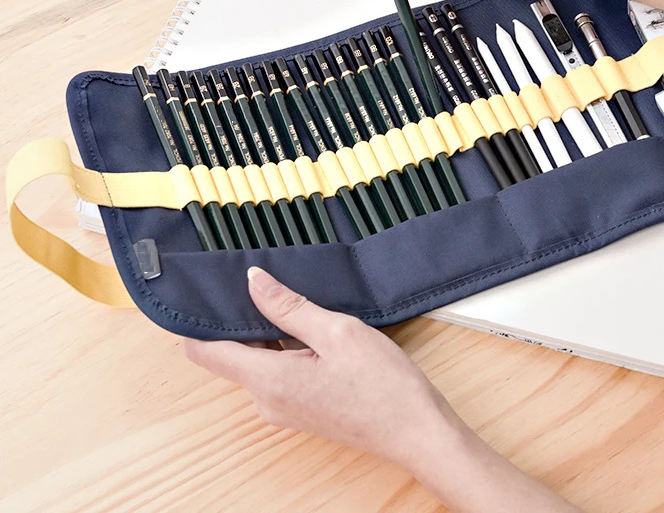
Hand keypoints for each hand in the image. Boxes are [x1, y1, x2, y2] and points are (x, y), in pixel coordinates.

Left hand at [185, 266, 458, 468]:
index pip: (205, 351)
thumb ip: (288, 307)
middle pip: (232, 352)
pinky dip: (285, 346)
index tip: (206, 289)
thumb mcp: (336, 332)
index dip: (199, 320)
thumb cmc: (382, 385)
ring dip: (269, 331)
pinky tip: (311, 326)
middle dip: (242, 317)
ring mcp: (284, 406)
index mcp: (267, 381)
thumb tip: (253, 281)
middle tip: (261, 279)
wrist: (416, 431)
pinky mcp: (302, 407)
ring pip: (258, 360)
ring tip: (293, 299)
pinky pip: (278, 371)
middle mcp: (266, 400)